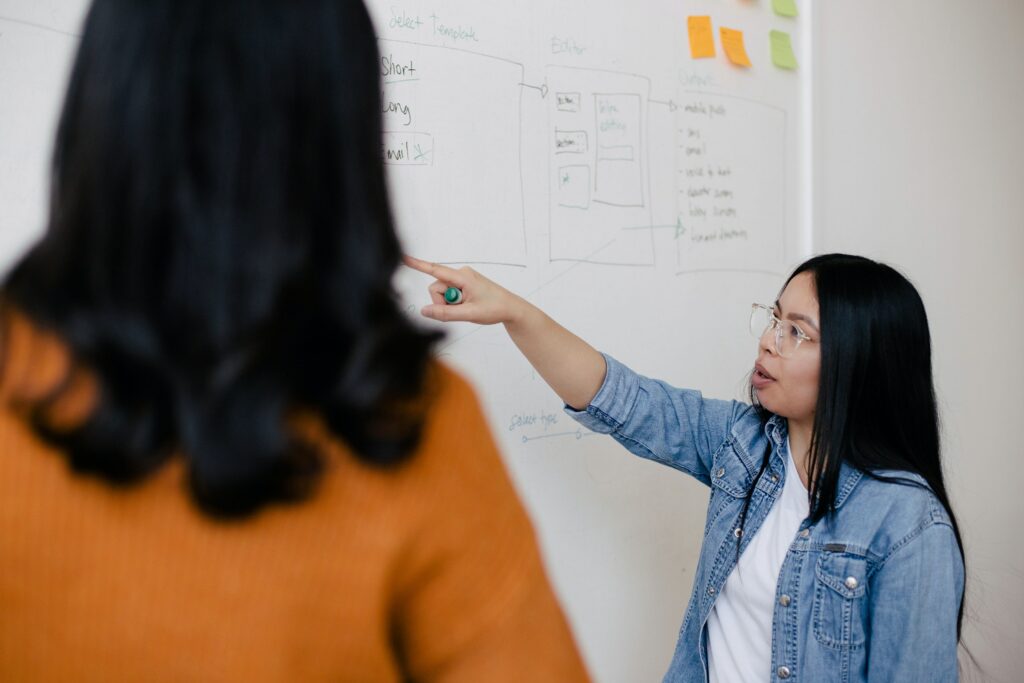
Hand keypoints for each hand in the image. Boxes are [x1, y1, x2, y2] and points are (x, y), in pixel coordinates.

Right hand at [403, 256, 523, 324]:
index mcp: (463, 276)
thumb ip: (445, 313)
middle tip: (460, 310)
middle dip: (442, 302)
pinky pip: (449, 294)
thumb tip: (424, 311)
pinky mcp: (463, 284)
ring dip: (449, 304)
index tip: (402, 257)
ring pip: (442, 292)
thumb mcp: (469, 314)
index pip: (435, 269)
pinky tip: (467, 305)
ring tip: (466, 308)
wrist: (510, 308)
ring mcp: (462, 279)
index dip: (417, 264)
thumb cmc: (494, 308)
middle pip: (436, 287)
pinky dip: (454, 302)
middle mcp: (461, 274)